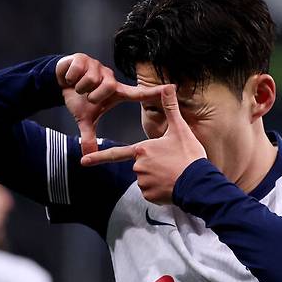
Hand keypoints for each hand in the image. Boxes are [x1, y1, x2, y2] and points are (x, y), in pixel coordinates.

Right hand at [56, 53, 159, 154]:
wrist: (59, 84)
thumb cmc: (79, 100)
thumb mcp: (84, 119)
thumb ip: (89, 137)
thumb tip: (88, 156)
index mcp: (115, 92)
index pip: (138, 93)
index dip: (153, 92)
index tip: (171, 88)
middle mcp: (110, 78)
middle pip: (105, 88)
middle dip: (91, 95)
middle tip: (86, 96)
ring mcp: (97, 67)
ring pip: (90, 80)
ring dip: (79, 87)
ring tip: (78, 86)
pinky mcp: (83, 58)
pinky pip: (77, 71)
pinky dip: (70, 78)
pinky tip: (70, 78)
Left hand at [80, 85, 206, 204]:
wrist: (198, 182)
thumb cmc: (188, 155)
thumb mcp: (180, 129)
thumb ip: (170, 107)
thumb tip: (168, 86)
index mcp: (142, 150)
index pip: (116, 153)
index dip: (98, 157)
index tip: (83, 161)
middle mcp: (138, 166)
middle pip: (140, 165)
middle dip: (153, 165)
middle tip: (171, 163)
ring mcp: (143, 183)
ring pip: (146, 179)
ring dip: (157, 177)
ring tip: (173, 174)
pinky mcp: (150, 196)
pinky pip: (151, 192)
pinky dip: (160, 189)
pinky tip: (171, 185)